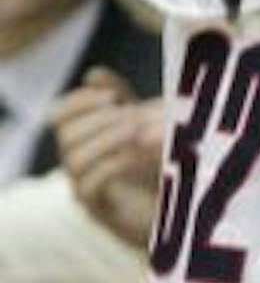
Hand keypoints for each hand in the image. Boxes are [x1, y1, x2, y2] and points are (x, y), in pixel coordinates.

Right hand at [54, 68, 163, 249]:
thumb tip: (93, 73)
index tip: (112, 95)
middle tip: (130, 114)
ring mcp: (84, 188)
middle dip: (99, 120)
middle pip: (66, 135)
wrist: (177, 210)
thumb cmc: (154, 163)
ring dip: (105, 139)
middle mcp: (77, 163)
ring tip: (136, 130)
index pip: (60, 115)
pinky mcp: (98, 210)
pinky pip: (88, 186)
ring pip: (74, 159)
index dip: (79, 101)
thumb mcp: (141, 124)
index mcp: (83, 138)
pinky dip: (110, 165)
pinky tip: (134, 155)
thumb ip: (120, 99)